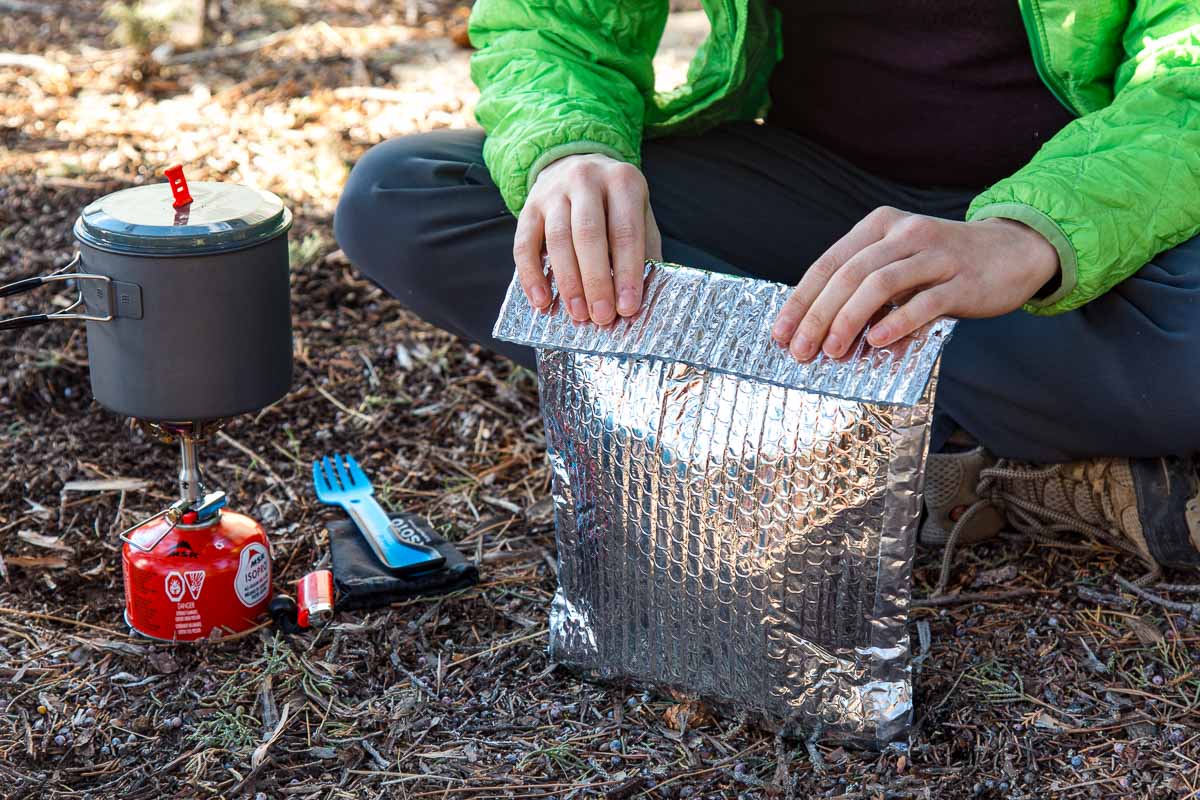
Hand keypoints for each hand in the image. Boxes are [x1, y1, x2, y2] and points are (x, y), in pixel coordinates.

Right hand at [514, 153, 662, 323]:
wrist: (576, 164)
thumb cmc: (614, 202)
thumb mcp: (639, 213)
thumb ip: (644, 250)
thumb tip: (643, 299)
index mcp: (623, 181)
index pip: (626, 231)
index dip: (627, 272)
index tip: (628, 307)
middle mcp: (586, 180)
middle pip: (589, 235)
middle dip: (596, 281)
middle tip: (602, 316)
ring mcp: (553, 192)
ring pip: (558, 240)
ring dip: (568, 283)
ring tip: (578, 314)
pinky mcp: (529, 206)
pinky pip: (524, 244)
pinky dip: (531, 276)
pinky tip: (541, 301)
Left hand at [771, 207, 1059, 359]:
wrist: (1014, 250)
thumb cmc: (944, 265)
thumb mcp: (899, 263)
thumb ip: (866, 291)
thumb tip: (824, 335)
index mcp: (879, 226)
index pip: (828, 263)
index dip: (801, 301)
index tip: (781, 334)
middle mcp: (904, 234)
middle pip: (848, 275)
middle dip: (818, 316)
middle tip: (801, 352)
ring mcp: (935, 255)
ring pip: (879, 284)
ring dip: (849, 321)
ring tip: (833, 352)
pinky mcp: (962, 280)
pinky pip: (923, 302)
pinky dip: (896, 323)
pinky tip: (877, 344)